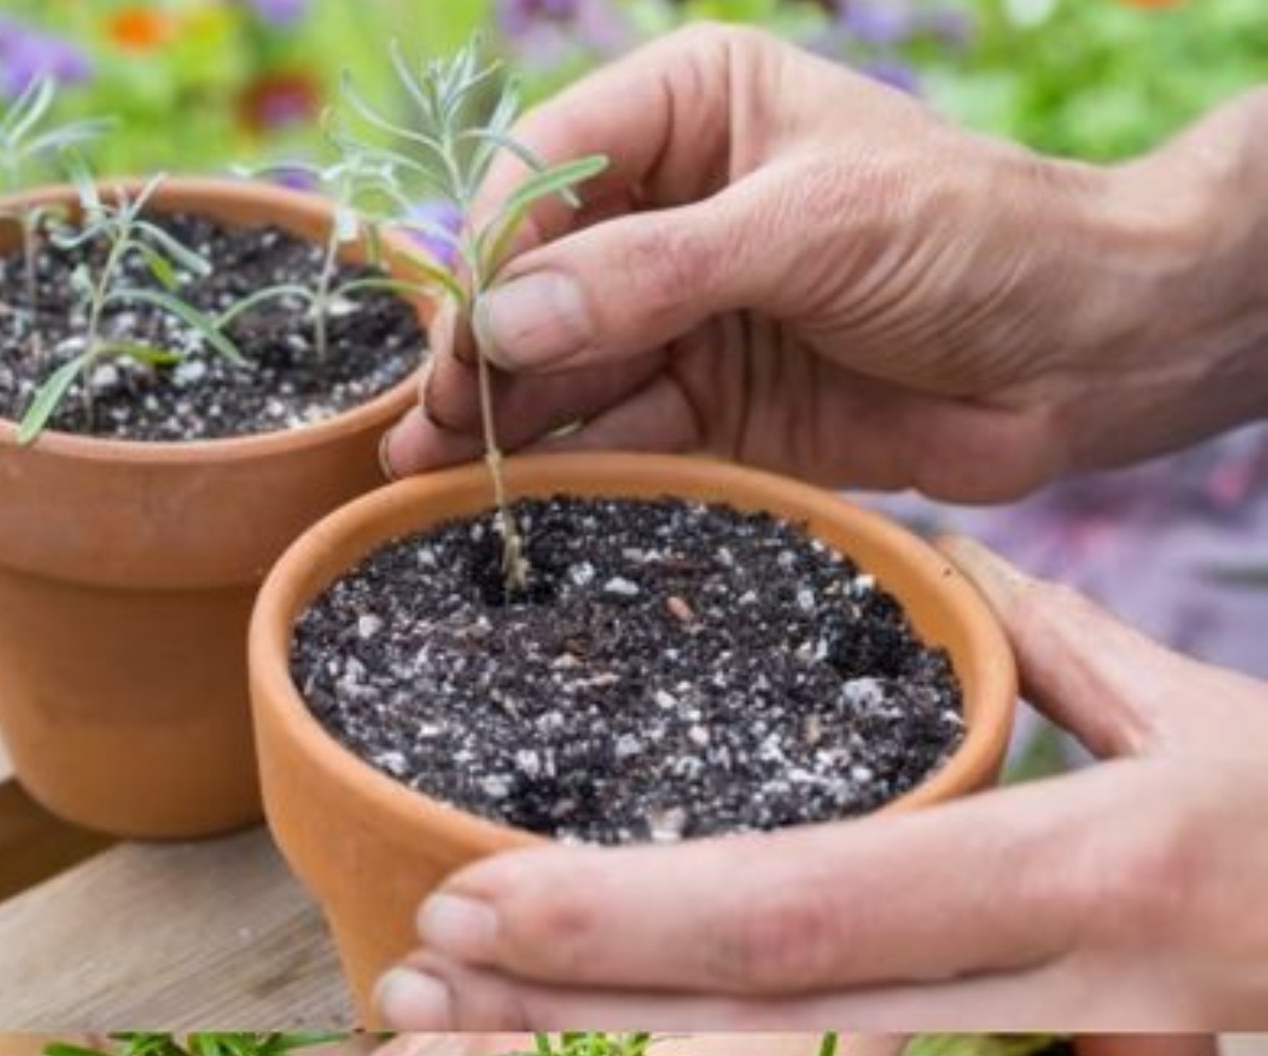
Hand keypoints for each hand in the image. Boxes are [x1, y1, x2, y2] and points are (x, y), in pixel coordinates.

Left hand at [374, 541, 1267, 1028]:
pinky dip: (700, 1052)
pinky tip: (591, 1035)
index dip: (627, 919)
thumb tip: (935, 587)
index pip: (805, 910)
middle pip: (759, 1009)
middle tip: (403, 975)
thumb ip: (1056, 651)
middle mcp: (1038, 980)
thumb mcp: (1206, 712)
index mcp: (1082, 875)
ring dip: (605, 1039)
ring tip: (454, 1009)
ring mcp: (1032, 1040)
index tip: (475, 897)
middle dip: (570, 1000)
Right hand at [385, 31, 1267, 496]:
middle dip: (481, 351)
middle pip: (540, 279)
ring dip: (505, 423)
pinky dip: (576, 469)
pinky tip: (519, 498)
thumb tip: (503, 323)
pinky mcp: (713, 409)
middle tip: (425, 430)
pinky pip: (623, 437)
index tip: (464, 331)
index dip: (494, 248)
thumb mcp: (804, 230)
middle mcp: (674, 209)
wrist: (1077, 356)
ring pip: (568, 368)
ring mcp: (689, 315)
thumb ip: (651, 275)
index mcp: (692, 110)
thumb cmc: (965, 240)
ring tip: (430, 478)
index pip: (548, 165)